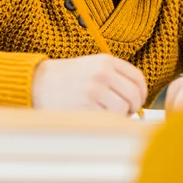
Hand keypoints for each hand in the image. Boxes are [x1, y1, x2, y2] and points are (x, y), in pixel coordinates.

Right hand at [31, 54, 146, 115]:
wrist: (40, 82)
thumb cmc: (69, 77)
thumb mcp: (94, 66)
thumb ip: (115, 76)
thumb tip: (138, 99)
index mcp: (107, 61)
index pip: (138, 78)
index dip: (142, 92)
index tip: (139, 100)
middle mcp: (103, 73)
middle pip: (134, 95)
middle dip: (134, 107)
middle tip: (127, 111)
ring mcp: (95, 90)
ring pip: (123, 108)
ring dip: (121, 116)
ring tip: (110, 114)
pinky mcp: (86, 106)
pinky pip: (109, 118)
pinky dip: (108, 121)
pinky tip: (100, 118)